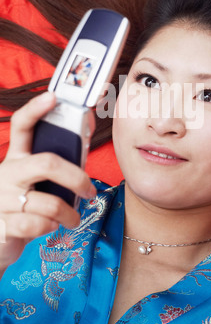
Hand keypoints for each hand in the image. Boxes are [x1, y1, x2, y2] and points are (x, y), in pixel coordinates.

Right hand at [0, 91, 96, 272]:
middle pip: (47, 163)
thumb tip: (85, 144)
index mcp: (15, 158)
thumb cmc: (23, 204)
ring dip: (69, 214)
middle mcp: (7, 173)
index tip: (53, 97)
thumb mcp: (33, 182)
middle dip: (76, 177)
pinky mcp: (3, 224)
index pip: (21, 126)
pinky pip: (39, 224)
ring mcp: (2, 198)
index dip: (35, 110)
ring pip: (49, 202)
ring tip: (73, 218)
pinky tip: (51, 226)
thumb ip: (53, 168)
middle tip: (89, 190)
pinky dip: (52, 227)